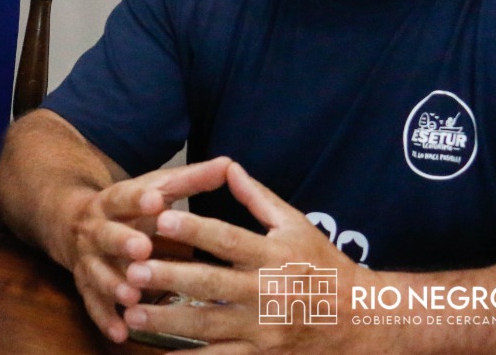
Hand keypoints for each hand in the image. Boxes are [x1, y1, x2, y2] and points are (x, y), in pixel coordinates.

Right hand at [60, 156, 231, 342]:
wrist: (71, 223)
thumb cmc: (129, 208)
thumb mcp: (153, 188)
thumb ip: (188, 180)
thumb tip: (229, 163)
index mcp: (113, 201)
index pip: (124, 197)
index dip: (138, 199)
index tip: (155, 201)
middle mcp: (95, 228)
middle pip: (105, 234)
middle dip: (122, 242)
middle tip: (142, 249)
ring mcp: (88, 258)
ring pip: (96, 272)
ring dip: (113, 285)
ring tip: (132, 297)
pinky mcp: (86, 284)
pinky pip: (93, 304)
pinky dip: (106, 319)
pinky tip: (121, 333)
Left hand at [122, 161, 370, 352]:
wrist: (363, 320)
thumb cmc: (324, 266)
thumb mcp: (297, 226)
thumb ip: (258, 199)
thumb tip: (228, 166)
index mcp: (274, 256)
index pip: (228, 239)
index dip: (195, 229)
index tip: (161, 218)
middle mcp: (268, 293)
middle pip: (212, 285)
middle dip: (171, 277)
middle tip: (133, 269)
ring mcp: (264, 329)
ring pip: (210, 326)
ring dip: (168, 319)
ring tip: (132, 312)